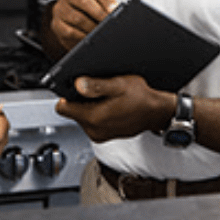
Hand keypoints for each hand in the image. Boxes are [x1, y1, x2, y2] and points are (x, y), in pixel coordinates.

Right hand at [50, 0, 117, 51]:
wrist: (72, 24)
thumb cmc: (88, 11)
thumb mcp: (97, 3)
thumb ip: (105, 5)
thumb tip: (115, 12)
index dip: (106, 0)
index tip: (114, 9)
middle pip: (85, 2)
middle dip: (100, 14)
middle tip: (109, 23)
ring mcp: (60, 9)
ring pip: (79, 18)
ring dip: (93, 27)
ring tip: (102, 33)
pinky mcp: (57, 25)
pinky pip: (71, 32)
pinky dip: (83, 36)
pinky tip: (90, 38)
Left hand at [55, 75, 172, 142]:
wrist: (156, 112)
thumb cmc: (141, 98)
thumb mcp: (118, 84)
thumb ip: (96, 85)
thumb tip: (78, 84)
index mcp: (93, 118)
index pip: (62, 108)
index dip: (66, 94)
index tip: (74, 86)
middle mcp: (93, 130)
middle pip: (72, 111)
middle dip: (80, 99)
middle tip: (97, 89)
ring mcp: (99, 134)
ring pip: (81, 116)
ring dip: (89, 105)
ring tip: (106, 97)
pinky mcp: (104, 135)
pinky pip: (91, 121)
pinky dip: (96, 112)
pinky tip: (109, 104)